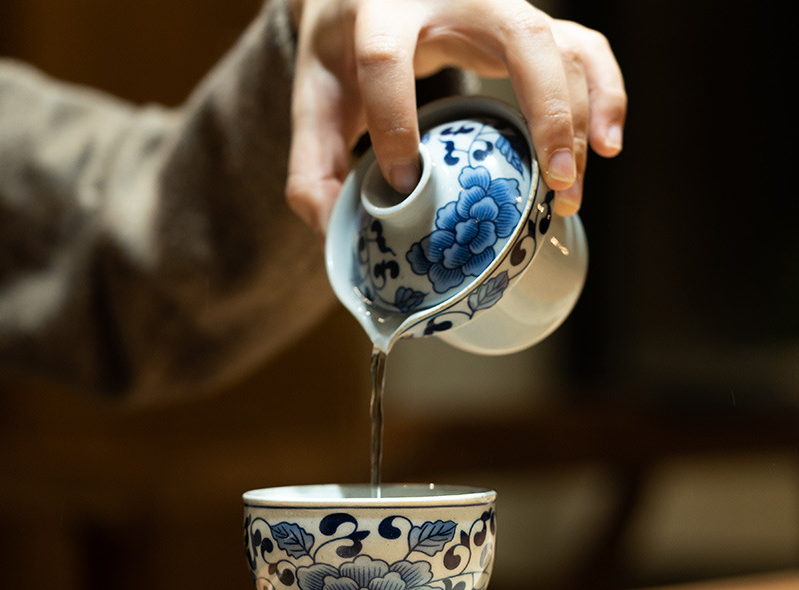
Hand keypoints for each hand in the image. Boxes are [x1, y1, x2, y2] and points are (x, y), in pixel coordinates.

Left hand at [285, 0, 626, 233]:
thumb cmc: (344, 53)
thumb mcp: (315, 101)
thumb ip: (312, 168)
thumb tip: (334, 233)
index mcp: (382, 10)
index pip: (388, 59)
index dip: (395, 124)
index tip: (402, 185)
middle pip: (518, 35)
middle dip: (543, 113)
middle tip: (551, 186)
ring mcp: (498, 6)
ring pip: (561, 44)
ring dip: (581, 117)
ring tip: (573, 189)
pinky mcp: (526, 24)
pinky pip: (583, 46)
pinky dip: (606, 92)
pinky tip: (610, 144)